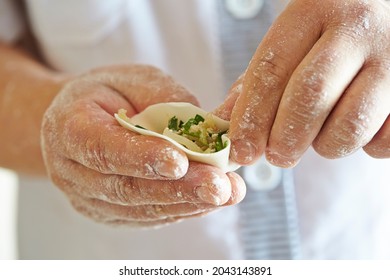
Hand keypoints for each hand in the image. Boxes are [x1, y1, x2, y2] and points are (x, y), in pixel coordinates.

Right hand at [41, 65, 245, 226]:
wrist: (79, 122)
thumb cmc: (107, 96)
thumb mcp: (131, 79)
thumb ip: (163, 97)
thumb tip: (206, 124)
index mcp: (69, 129)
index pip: (104, 149)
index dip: (142, 158)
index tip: (180, 163)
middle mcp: (73, 173)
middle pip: (127, 188)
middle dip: (178, 189)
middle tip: (218, 187)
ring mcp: (91, 200)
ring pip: (141, 209)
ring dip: (187, 204)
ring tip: (226, 194)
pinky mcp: (111, 214)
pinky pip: (147, 216)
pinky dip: (182, 209)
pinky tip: (209, 201)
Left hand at [225, 0, 389, 166]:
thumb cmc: (332, 31)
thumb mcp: (293, 40)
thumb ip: (258, 80)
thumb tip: (221, 123)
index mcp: (313, 10)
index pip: (272, 70)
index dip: (251, 117)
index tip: (241, 151)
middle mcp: (356, 28)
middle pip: (309, 96)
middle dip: (285, 139)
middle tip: (277, 157)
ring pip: (351, 124)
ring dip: (327, 145)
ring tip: (320, 135)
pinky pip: (386, 139)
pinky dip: (366, 146)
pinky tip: (358, 127)